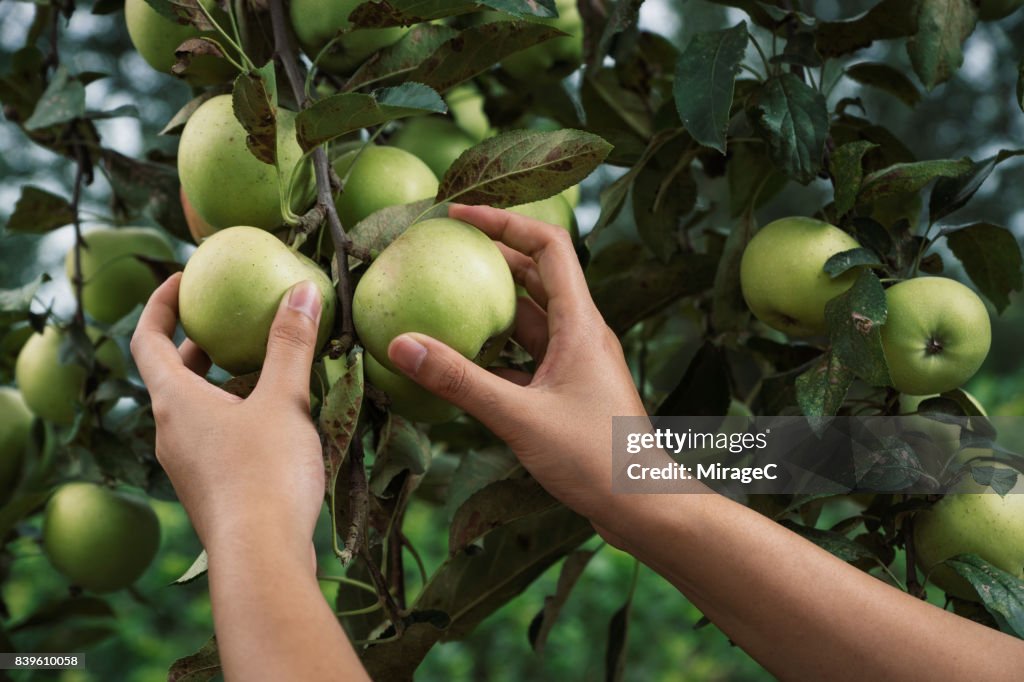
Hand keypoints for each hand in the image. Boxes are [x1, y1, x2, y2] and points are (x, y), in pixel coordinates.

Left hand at [131, 274, 324, 563]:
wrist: (261, 557)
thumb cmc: (265, 473)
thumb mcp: (283, 400)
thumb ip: (290, 345)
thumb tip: (299, 290)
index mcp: (174, 401)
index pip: (146, 339)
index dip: (160, 305)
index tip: (182, 279)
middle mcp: (169, 431)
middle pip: (171, 375)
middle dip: (197, 344)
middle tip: (227, 322)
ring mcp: (186, 464)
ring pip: (194, 409)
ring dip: (219, 382)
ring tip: (261, 368)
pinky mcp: (208, 489)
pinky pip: (211, 437)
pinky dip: (233, 414)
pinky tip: (273, 420)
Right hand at [387, 204, 646, 522]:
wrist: (642, 506)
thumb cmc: (595, 459)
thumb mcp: (520, 417)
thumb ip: (460, 381)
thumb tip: (402, 345)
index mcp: (581, 323)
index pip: (547, 245)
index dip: (505, 221)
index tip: (459, 215)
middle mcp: (582, 333)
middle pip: (536, 274)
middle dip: (492, 256)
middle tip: (443, 251)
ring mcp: (577, 361)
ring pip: (531, 317)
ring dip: (493, 306)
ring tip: (444, 298)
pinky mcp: (569, 389)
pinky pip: (529, 354)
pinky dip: (498, 349)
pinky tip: (464, 359)